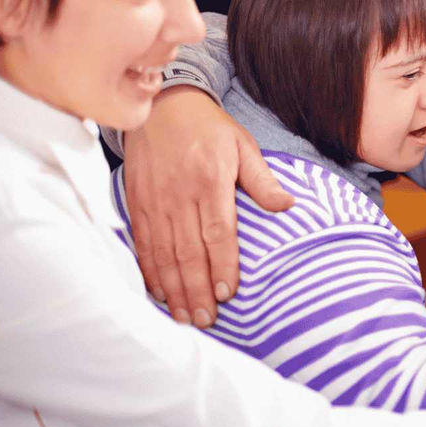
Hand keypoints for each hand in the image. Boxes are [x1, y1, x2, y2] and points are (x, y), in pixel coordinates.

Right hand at [123, 86, 292, 326]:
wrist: (162, 106)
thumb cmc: (209, 128)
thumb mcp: (243, 146)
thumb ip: (263, 180)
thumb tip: (288, 206)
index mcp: (210, 181)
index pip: (217, 232)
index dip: (222, 265)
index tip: (228, 293)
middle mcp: (179, 194)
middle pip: (188, 251)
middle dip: (197, 289)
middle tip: (206, 320)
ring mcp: (154, 201)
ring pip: (163, 254)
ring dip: (174, 289)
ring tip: (184, 317)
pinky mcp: (136, 203)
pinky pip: (142, 244)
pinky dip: (149, 272)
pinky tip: (160, 293)